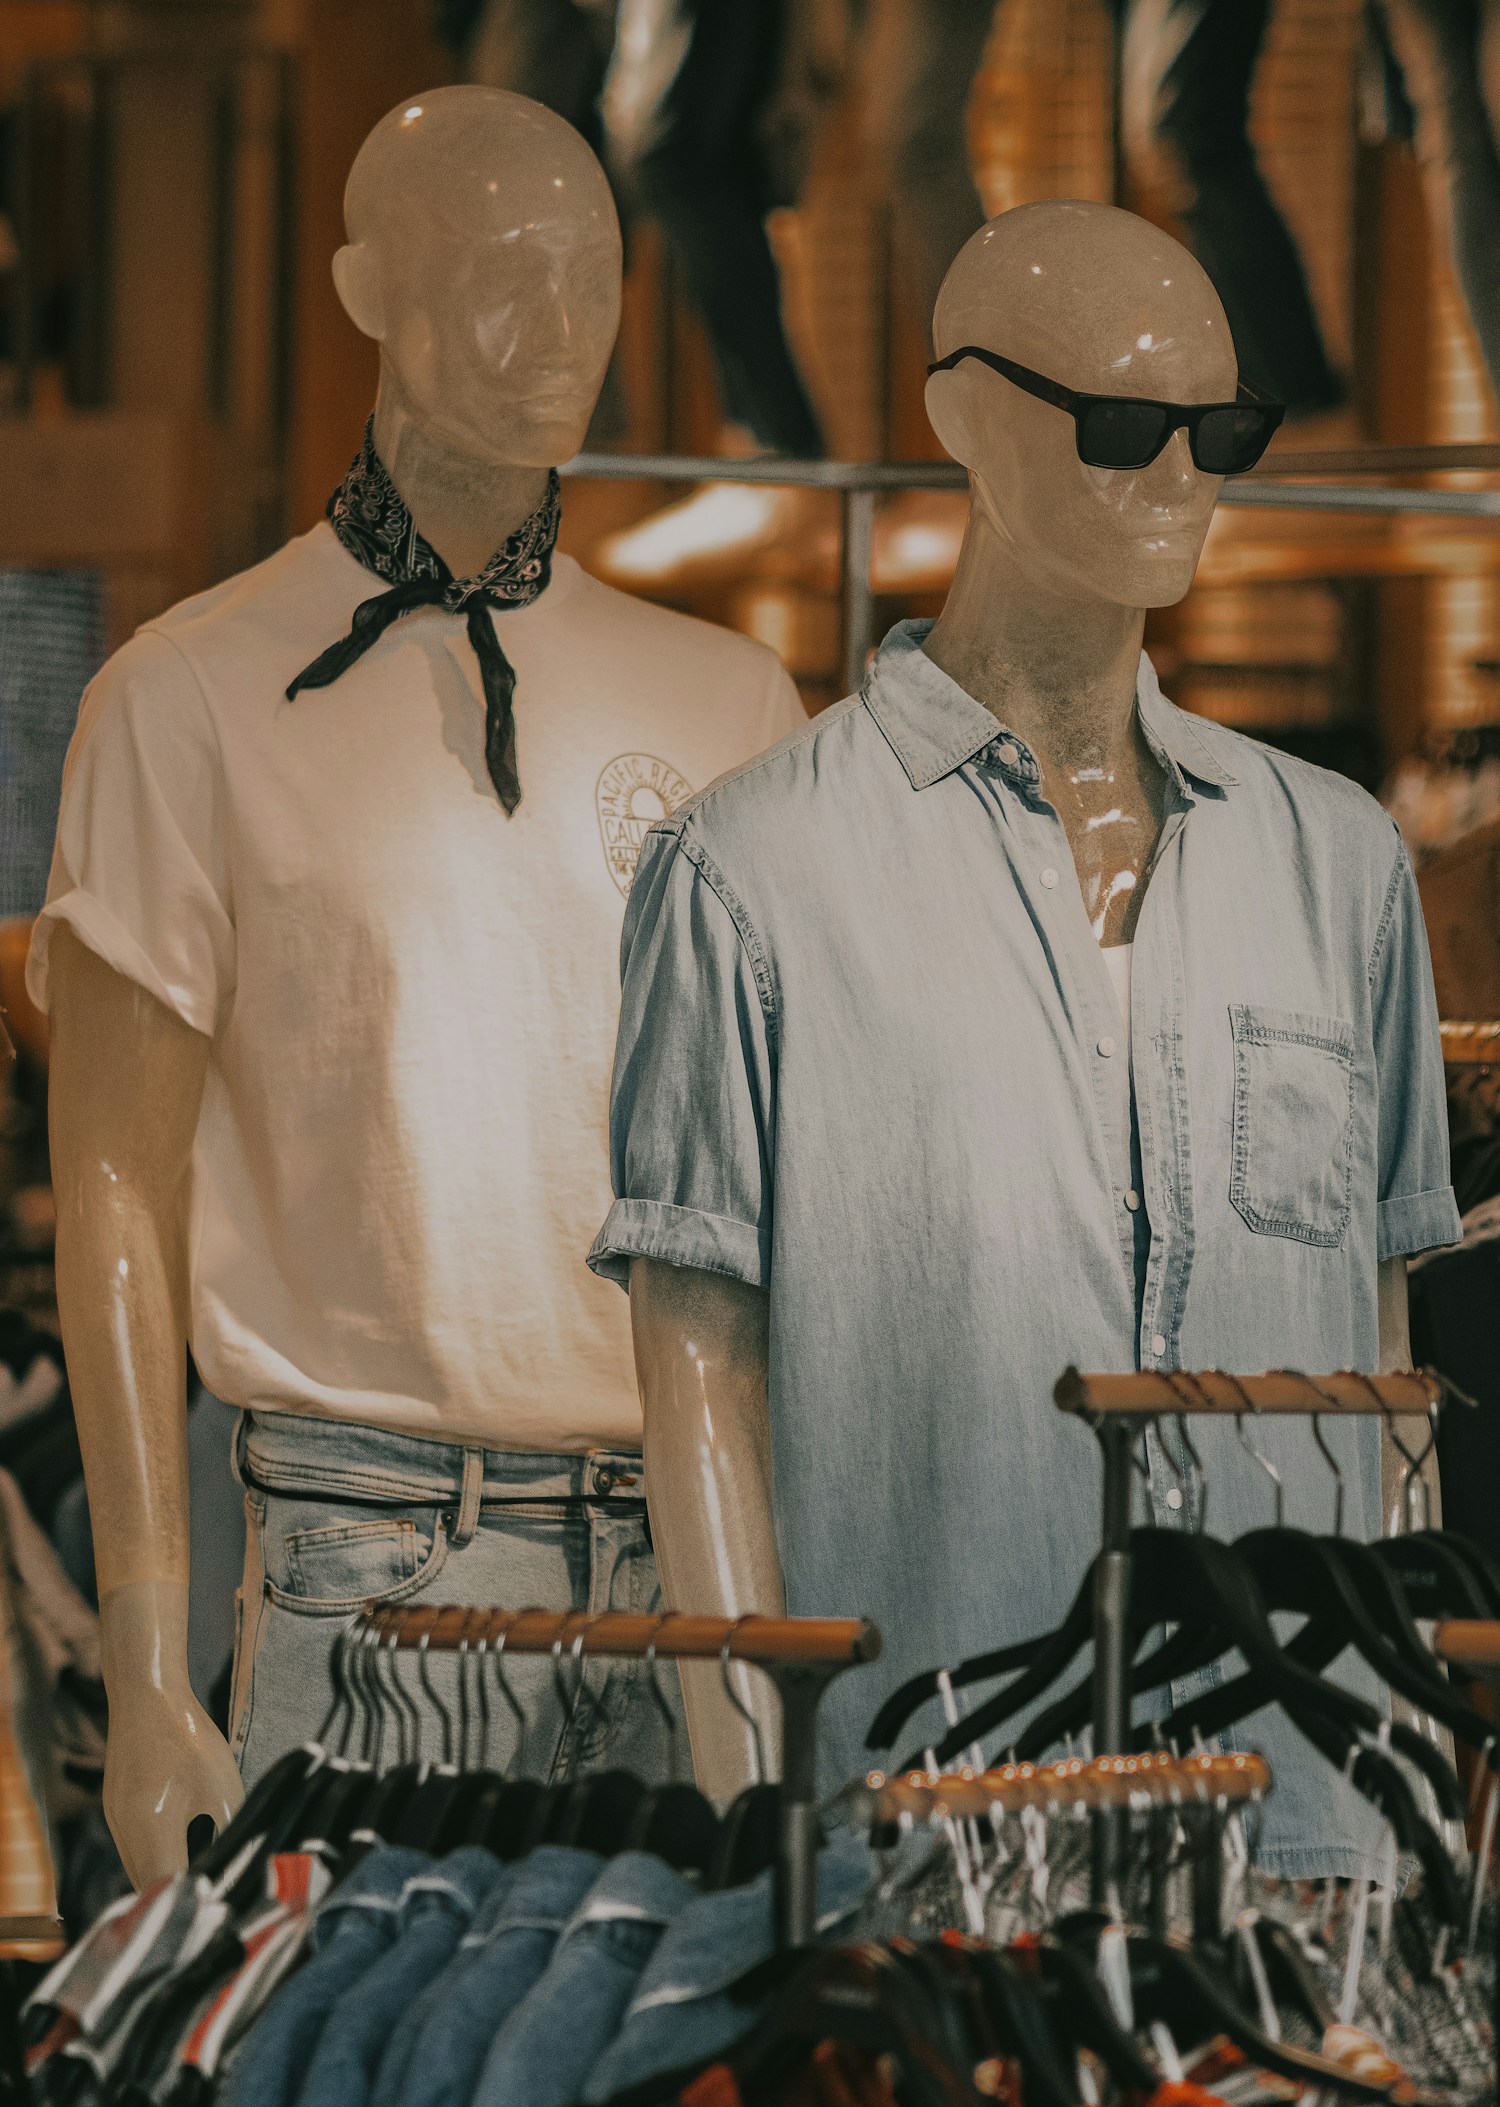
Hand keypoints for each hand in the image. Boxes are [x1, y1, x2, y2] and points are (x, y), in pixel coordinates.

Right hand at [99, 1580, 244, 1889]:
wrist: (147, 1694)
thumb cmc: (189, 1737)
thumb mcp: (223, 1786)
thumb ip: (230, 1831)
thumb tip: (245, 1865)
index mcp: (153, 1830)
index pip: (169, 1891)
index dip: (193, 1909)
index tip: (219, 1916)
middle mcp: (126, 1834)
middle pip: (149, 1889)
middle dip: (178, 1902)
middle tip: (213, 1910)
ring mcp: (115, 1823)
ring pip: (138, 1871)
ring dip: (165, 1882)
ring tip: (201, 1890)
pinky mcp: (115, 1811)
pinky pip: (134, 1851)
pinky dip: (155, 1860)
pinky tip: (181, 1857)